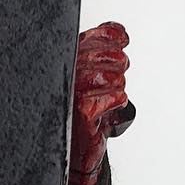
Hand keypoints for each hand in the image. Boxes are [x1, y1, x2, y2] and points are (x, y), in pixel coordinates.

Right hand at [69, 22, 132, 184]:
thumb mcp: (91, 81)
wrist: (75, 153)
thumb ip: (99, 56)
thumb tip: (119, 32)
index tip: (122, 38)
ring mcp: (69, 97)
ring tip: (116, 89)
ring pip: (102, 76)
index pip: (86, 40)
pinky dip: (116, 100)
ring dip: (116, 81)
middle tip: (122, 66)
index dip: (108, 35)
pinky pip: (107, 99)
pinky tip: (114, 105)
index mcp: (62, 67)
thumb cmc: (83, 116)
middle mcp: (62, 80)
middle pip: (94, 56)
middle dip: (115, 59)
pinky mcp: (80, 114)